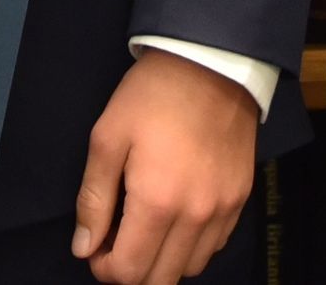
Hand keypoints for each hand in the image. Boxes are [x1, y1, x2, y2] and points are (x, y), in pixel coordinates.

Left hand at [70, 51, 256, 284]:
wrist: (210, 62)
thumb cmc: (151, 96)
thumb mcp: (108, 138)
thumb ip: (94, 199)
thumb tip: (84, 248)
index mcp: (157, 202)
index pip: (129, 272)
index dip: (104, 269)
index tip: (94, 248)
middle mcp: (196, 217)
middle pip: (160, 280)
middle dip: (130, 270)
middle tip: (115, 240)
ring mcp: (223, 211)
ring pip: (188, 268)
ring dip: (161, 261)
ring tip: (144, 229)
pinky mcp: (241, 200)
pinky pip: (213, 247)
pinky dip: (190, 247)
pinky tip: (175, 220)